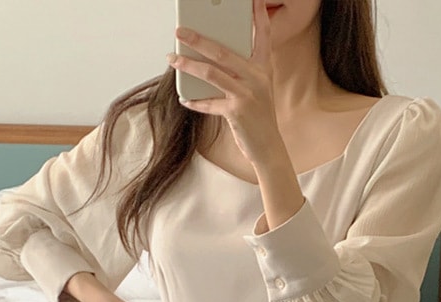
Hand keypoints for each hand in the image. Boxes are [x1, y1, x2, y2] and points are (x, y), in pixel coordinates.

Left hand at [169, 0, 281, 168]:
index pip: (262, 34)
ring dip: (187, 65)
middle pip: (222, 51)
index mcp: (263, 68)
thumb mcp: (256, 90)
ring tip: (172, 58)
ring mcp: (247, 95)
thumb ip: (240, 74)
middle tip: (180, 31)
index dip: (257, 14)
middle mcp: (257, 78)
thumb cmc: (258, 118)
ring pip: (211, 73)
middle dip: (198, 39)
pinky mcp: (236, 112)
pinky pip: (209, 103)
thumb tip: (209, 61)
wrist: (268, 148)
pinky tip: (184, 98)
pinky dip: (194, 101)